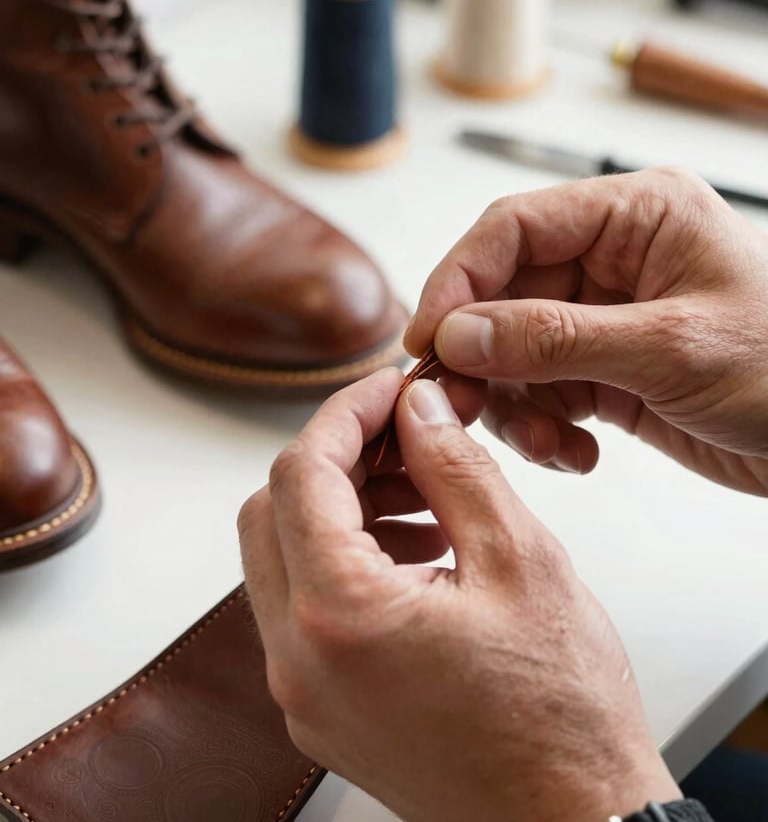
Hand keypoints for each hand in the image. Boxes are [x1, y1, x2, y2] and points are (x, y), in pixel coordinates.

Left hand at [239, 369, 679, 821]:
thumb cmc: (562, 717)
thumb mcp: (521, 562)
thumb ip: (456, 471)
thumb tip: (420, 412)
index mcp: (339, 618)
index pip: (300, 475)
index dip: (344, 415)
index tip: (388, 390)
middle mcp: (299, 662)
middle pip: (272, 513)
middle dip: (335, 459)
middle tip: (403, 436)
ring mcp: (305, 694)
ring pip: (285, 560)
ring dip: (340, 509)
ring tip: (423, 495)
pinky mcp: (325, 710)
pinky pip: (307, 610)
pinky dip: (345, 561)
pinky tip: (415, 550)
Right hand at [405, 168, 767, 494]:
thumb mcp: (670, 348)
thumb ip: (556, 339)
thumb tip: (458, 335)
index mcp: (635, 215)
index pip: (514, 229)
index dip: (458, 279)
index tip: (425, 339)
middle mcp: (611, 258)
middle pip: (502, 295)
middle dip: (480, 357)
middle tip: (462, 407)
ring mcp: (605, 316)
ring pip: (513, 351)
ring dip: (513, 403)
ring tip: (546, 442)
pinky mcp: (605, 368)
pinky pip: (541, 391)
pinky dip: (543, 427)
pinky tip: (577, 453)